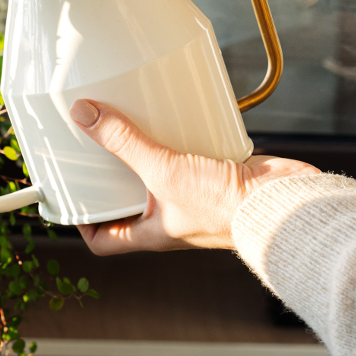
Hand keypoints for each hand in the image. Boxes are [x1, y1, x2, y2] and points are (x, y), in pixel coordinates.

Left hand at [69, 99, 319, 253]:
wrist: (286, 203)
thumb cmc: (227, 209)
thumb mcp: (163, 172)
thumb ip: (124, 143)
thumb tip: (84, 116)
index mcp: (151, 233)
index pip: (103, 240)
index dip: (82, 223)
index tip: (69, 198)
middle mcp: (169, 219)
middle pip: (127, 203)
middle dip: (110, 179)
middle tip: (91, 151)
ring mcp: (193, 198)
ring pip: (158, 178)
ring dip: (144, 154)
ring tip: (125, 126)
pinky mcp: (216, 176)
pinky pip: (189, 158)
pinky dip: (179, 139)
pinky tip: (171, 116)